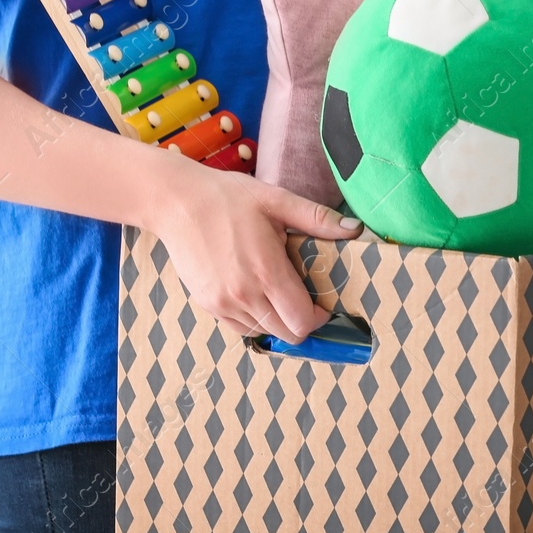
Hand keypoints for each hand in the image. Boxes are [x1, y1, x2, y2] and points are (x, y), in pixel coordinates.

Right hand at [147, 154, 361, 342]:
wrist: (177, 203)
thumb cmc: (229, 198)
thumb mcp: (277, 201)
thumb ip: (318, 219)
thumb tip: (356, 229)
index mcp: (267, 271)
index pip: (302, 321)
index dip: (319, 316)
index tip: (322, 302)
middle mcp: (245, 295)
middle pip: (286, 334)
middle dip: (302, 321)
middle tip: (305, 299)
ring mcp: (223, 303)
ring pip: (263, 332)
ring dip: (278, 320)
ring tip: (278, 293)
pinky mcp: (207, 304)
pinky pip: (239, 327)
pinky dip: (254, 319)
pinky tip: (257, 295)